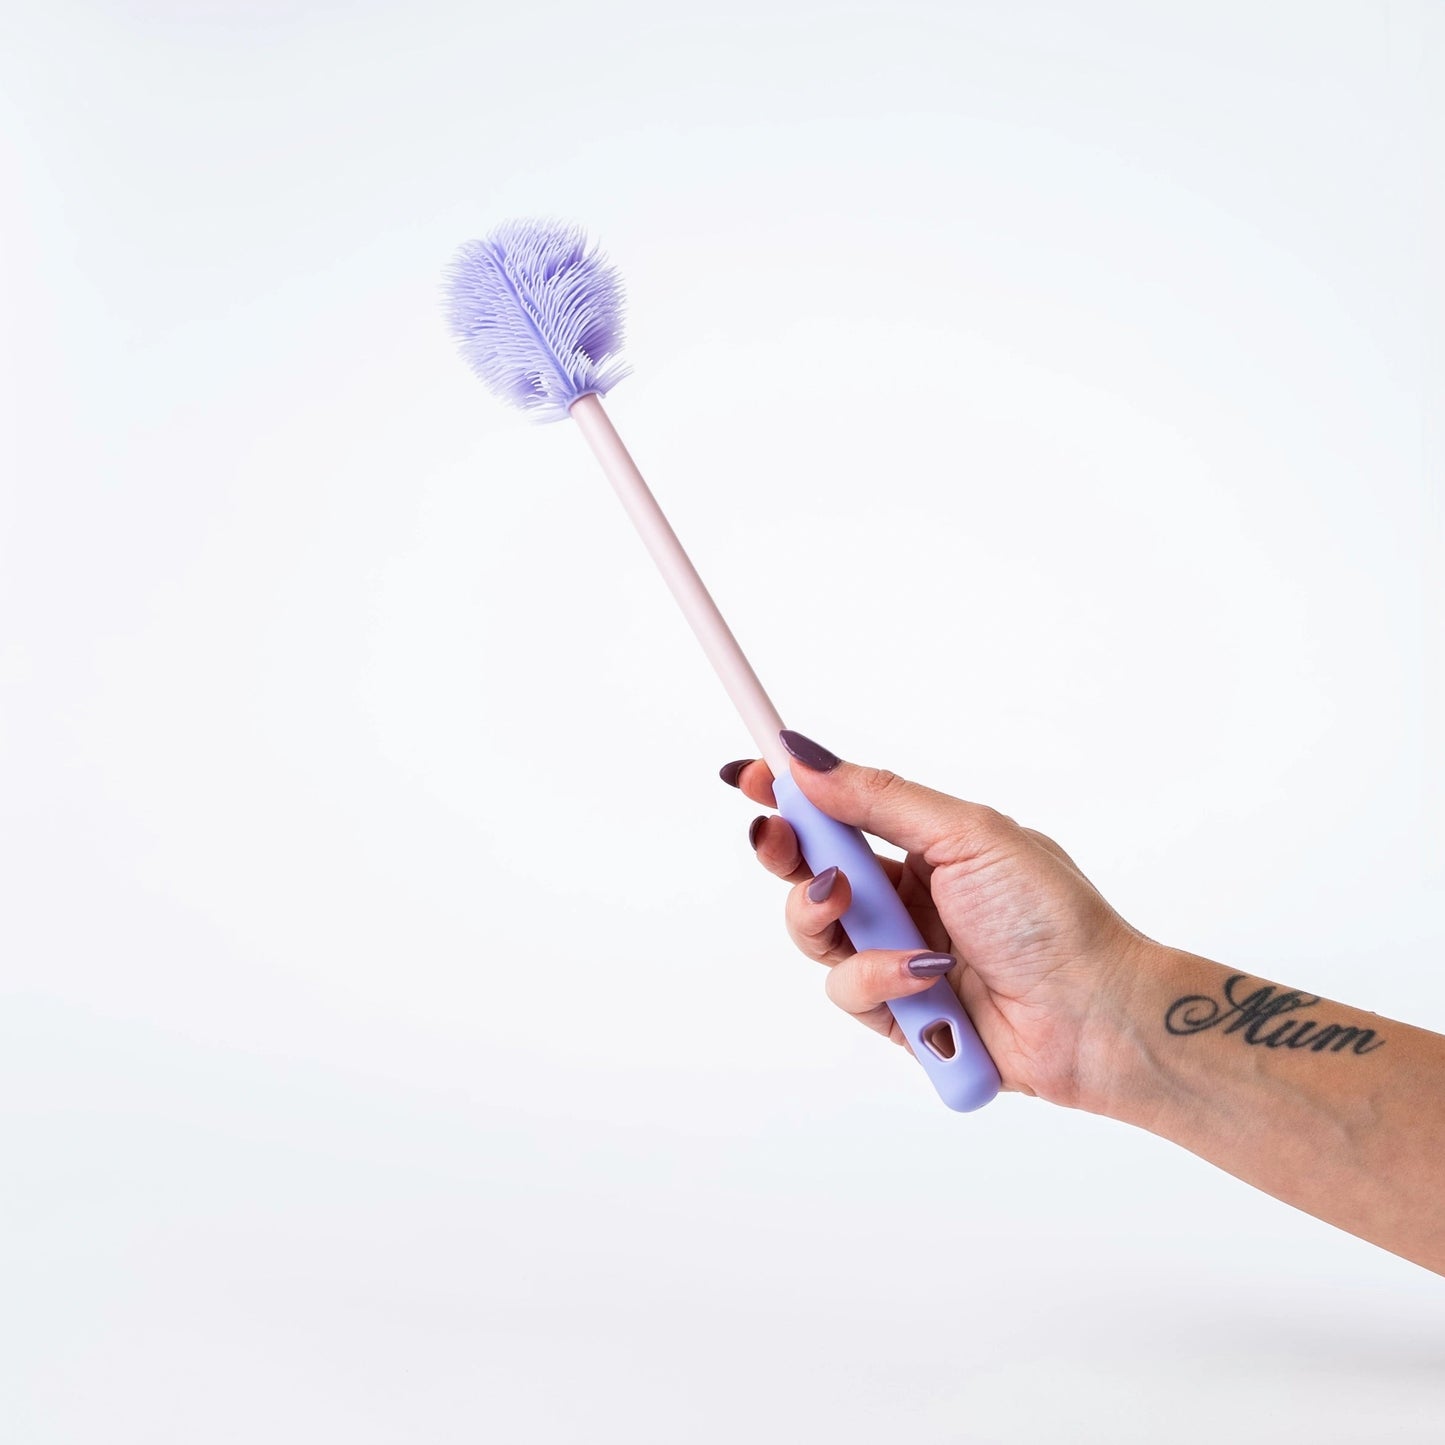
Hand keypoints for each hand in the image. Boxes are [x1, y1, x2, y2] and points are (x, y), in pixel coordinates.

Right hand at [723, 732, 1151, 1108]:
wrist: (1094, 1014)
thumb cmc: (1052, 917)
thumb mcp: (966, 835)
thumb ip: (880, 798)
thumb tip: (805, 757)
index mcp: (924, 847)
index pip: (840, 812)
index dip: (791, 795)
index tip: (750, 774)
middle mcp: (904, 899)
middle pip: (811, 869)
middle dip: (785, 851)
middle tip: (776, 838)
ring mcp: (896, 956)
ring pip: (814, 932)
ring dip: (821, 915)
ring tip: (850, 905)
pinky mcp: (896, 1012)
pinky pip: (848, 989)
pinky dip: (879, 977)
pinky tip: (926, 975)